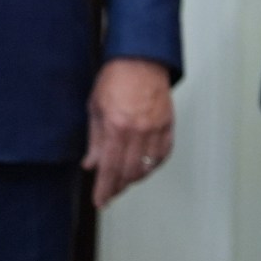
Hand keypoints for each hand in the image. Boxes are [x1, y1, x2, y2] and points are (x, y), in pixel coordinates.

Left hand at [83, 57, 173, 208]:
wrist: (142, 58)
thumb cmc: (117, 78)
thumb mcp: (96, 108)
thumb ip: (94, 140)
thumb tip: (91, 164)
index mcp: (116, 126)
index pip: (109, 168)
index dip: (104, 189)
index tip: (101, 201)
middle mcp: (138, 130)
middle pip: (128, 172)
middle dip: (118, 187)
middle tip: (111, 193)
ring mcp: (155, 128)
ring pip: (147, 167)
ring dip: (135, 178)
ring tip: (125, 180)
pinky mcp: (168, 124)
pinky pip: (163, 154)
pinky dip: (154, 165)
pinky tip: (145, 167)